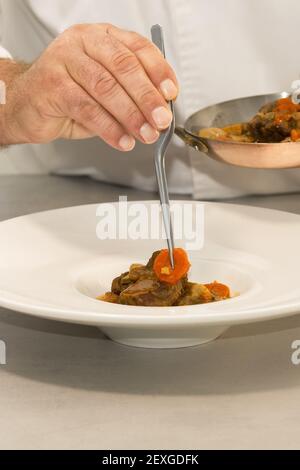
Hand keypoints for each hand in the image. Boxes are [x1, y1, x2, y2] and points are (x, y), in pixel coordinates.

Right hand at [3, 23, 177, 150]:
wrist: (26, 104)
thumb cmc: (68, 95)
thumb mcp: (104, 90)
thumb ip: (129, 94)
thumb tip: (160, 111)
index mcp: (101, 37)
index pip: (137, 47)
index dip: (158, 70)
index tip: (171, 94)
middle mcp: (82, 42)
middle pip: (123, 66)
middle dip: (147, 96)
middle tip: (161, 119)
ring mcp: (64, 60)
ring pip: (106, 87)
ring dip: (131, 115)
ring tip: (145, 134)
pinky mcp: (51, 85)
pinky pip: (87, 109)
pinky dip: (108, 128)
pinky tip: (121, 140)